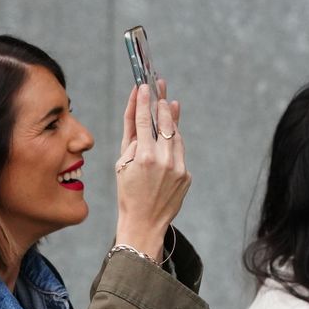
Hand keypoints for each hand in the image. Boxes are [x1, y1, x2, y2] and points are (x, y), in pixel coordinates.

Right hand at [113, 81, 188, 257]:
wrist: (144, 222)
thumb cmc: (128, 193)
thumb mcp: (122, 164)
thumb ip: (131, 138)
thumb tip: (138, 114)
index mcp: (144, 156)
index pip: (143, 120)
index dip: (143, 101)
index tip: (143, 86)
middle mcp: (163, 159)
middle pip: (164, 122)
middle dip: (161, 103)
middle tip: (161, 86)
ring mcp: (178, 167)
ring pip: (175, 135)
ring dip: (171, 119)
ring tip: (169, 105)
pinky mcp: (186, 175)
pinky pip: (180, 152)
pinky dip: (174, 142)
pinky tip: (171, 133)